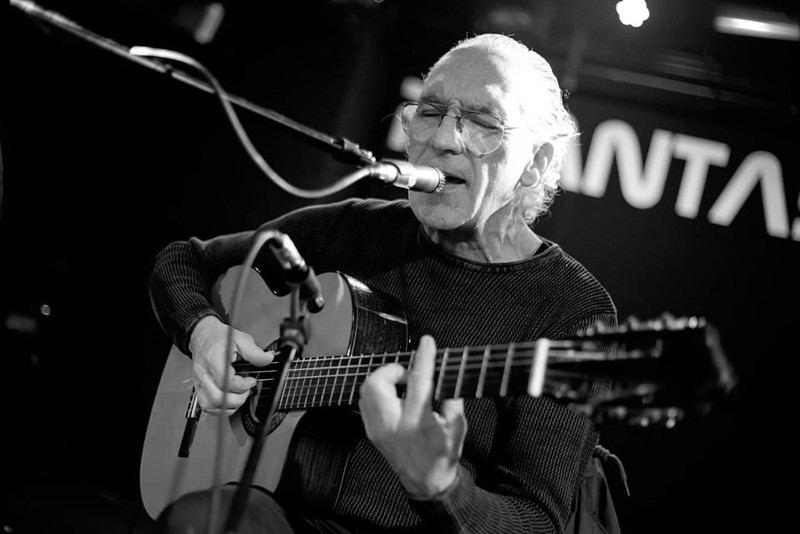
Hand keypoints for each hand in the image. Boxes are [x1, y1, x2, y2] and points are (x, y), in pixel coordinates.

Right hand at [188, 315, 273, 413]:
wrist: (203, 336)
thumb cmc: (220, 338)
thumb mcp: (241, 339)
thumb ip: (255, 352)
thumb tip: (268, 359)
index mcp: (213, 359)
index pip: (226, 382)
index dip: (243, 385)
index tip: (251, 380)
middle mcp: (203, 373)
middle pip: (218, 398)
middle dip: (238, 399)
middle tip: (246, 390)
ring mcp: (198, 382)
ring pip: (210, 406)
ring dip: (229, 406)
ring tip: (239, 395)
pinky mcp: (198, 388)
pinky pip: (207, 407)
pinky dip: (220, 408)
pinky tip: (230, 399)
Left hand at [358, 335, 466, 497]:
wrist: (426, 482)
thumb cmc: (443, 456)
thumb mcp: (457, 428)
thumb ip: (453, 400)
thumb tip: (446, 375)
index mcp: (417, 423)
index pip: (418, 382)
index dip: (423, 358)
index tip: (427, 342)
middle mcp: (392, 425)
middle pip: (377, 383)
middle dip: (393, 370)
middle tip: (410, 376)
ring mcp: (377, 428)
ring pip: (367, 390)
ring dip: (384, 380)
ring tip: (403, 387)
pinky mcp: (371, 431)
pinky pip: (365, 401)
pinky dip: (379, 392)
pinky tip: (395, 398)